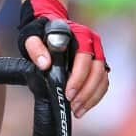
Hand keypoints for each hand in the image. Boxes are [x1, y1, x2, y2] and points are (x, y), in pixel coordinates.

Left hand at [18, 0, 109, 119]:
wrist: (48, 26)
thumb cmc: (41, 32)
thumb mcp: (32, 37)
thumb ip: (36, 48)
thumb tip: (45, 64)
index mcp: (81, 34)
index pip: (84, 58)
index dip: (78, 78)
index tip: (67, 93)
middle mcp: (93, 44)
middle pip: (97, 71)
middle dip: (86, 92)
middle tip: (72, 105)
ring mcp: (97, 55)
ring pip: (102, 79)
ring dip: (91, 97)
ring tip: (77, 110)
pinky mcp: (98, 65)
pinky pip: (102, 83)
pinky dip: (94, 97)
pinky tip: (83, 106)